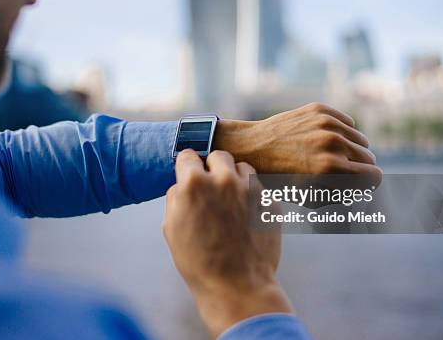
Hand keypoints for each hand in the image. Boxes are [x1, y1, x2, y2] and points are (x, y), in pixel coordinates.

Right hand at [163, 149, 292, 337]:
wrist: (236, 286)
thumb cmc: (199, 261)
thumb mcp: (171, 228)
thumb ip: (176, 197)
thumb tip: (182, 183)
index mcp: (194, 184)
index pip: (188, 155)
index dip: (187, 167)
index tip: (190, 174)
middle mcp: (223, 179)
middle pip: (218, 156)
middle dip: (212, 168)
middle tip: (211, 188)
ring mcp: (250, 189)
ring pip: (242, 167)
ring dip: (235, 178)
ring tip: (231, 201)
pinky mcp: (270, 201)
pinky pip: (259, 187)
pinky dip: (251, 195)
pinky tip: (246, 215)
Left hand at [214, 102, 381, 179]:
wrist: (252, 147)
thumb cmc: (278, 178)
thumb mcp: (308, 196)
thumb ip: (340, 195)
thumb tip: (364, 191)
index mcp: (329, 169)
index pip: (374, 175)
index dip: (369, 183)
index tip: (362, 184)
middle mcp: (331, 143)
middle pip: (369, 157)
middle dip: (360, 167)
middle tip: (343, 172)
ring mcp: (326, 124)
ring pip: (360, 139)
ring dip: (351, 149)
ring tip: (332, 157)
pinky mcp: (320, 110)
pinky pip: (347, 123)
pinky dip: (341, 132)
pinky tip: (324, 140)